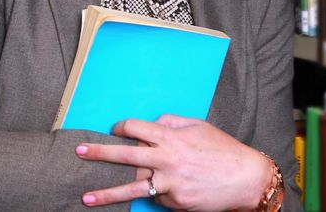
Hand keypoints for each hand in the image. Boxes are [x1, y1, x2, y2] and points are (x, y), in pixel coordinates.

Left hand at [75, 115, 269, 210]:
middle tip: (79, 151)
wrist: (246, 179)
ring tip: (86, 198)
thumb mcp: (199, 127)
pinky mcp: (175, 203)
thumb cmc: (223, 150)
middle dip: (100, 152)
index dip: (122, 127)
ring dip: (106, 193)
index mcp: (172, 137)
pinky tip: (172, 191)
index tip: (114, 129)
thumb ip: (173, 122)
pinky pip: (159, 197)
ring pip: (132, 188)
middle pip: (126, 155)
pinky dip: (158, 194)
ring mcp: (170, 184)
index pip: (137, 128)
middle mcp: (167, 160)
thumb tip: (153, 123)